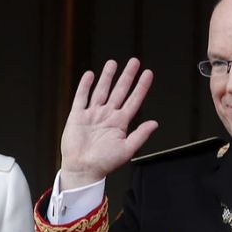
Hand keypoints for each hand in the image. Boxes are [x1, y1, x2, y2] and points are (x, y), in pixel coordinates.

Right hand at [59, 58, 158, 189]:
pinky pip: (81, 97)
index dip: (141, 87)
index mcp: (120, 123)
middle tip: (134, 61)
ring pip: (101, 91)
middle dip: (127, 76)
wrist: (82, 169)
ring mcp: (92, 115)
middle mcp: (107, 116)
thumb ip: (140, 135)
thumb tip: (154, 123)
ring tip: (113, 63)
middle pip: (119, 91)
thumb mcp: (126, 149)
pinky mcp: (77, 116)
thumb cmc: (103, 163)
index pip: (134, 100)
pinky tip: (90, 75)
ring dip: (107, 77)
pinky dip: (85, 86)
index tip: (148, 74)